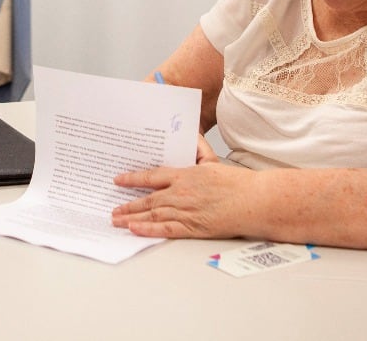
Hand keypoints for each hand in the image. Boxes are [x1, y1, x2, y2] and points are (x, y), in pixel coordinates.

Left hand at [110, 155, 248, 238]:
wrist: (253, 200)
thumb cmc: (236, 183)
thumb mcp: (213, 162)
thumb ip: (198, 150)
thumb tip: (190, 137)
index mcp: (184, 175)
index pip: (151, 176)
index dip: (132, 179)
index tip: (119, 180)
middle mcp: (181, 193)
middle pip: (148, 199)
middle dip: (128, 204)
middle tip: (113, 209)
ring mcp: (185, 210)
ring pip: (152, 215)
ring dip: (132, 218)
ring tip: (117, 221)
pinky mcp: (193, 227)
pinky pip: (165, 229)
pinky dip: (147, 230)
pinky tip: (135, 230)